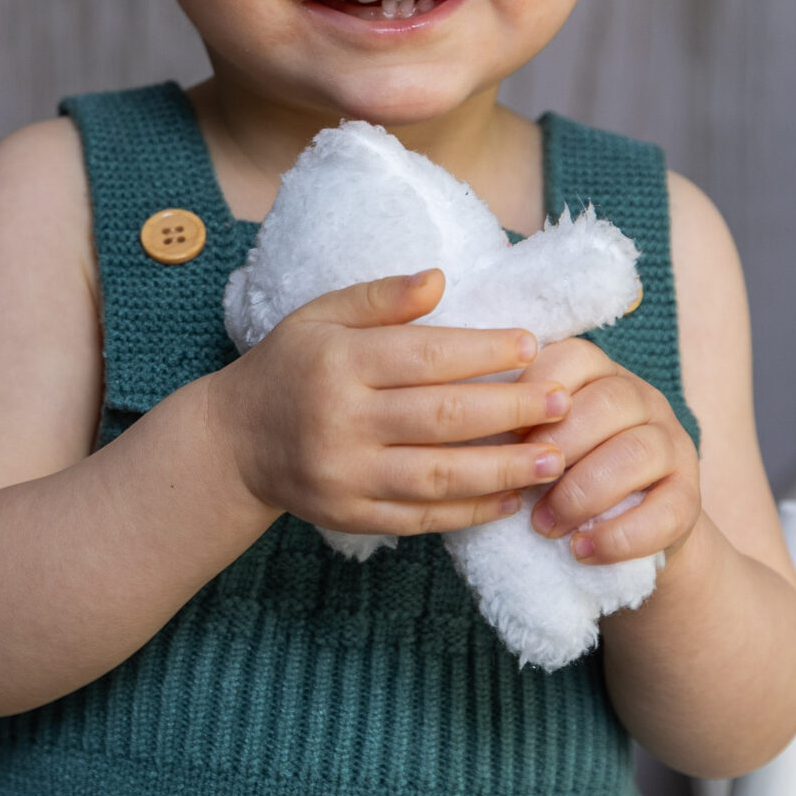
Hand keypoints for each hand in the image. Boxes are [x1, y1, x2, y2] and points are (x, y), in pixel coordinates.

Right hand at [203, 270, 570, 537]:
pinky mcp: (350, 514)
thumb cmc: (290, 366)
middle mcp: (342, 420)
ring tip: (554, 459)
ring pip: (438, 475)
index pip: (424, 355)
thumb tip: (440, 279)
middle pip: (441, 417)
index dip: (482, 351)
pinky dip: (469, 511)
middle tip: (561, 403)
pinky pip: (420, 517)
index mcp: (338, 361)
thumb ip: (380, 298)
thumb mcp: (321, 315)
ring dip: (503, 469)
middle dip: (509, 411)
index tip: (532, 346)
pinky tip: (510, 497)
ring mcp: (346, 474)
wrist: (234, 441)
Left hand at [519, 339, 703, 566]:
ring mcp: (673, 446)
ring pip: (637, 452)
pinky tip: (581, 551)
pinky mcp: (690, 500)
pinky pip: (665, 512)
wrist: (626, 532)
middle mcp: (642, 399)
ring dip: (583, 493)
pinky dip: (618, 536)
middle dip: (558, 448)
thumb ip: (516, 428)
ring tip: (545, 527)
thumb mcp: (539, 443)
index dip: (534, 395)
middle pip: (609, 403)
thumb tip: (469, 434)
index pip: (572, 358)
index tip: (505, 436)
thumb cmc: (563, 477)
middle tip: (521, 491)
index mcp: (599, 374)